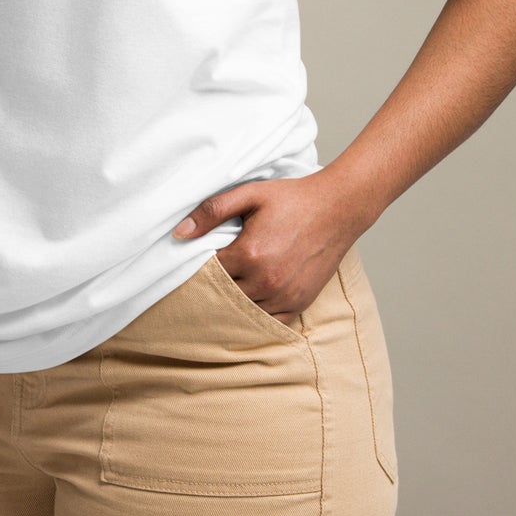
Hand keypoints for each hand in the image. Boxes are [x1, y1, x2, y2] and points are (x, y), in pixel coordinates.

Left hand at [172, 171, 371, 322]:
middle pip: (224, 295)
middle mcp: (267, 280)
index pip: (208, 272)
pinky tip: (248, 300)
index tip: (193, 260)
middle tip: (204, 278)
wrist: (337, 208)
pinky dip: (256, 313)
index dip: (198, 267)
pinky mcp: (300, 303)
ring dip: (233, 302)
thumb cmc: (291, 199)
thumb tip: (179, 233)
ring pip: (244, 311)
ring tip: (225, 287)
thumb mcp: (248, 194)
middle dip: (212, 287)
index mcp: (250, 253)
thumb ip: (211, 212)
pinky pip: (270, 321)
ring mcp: (286, 295)